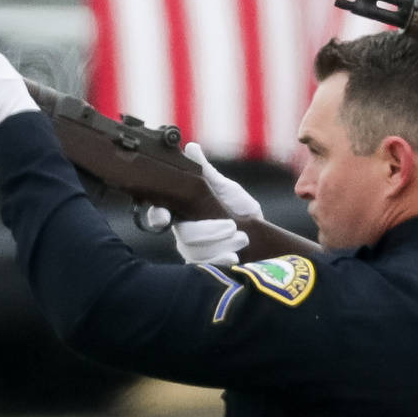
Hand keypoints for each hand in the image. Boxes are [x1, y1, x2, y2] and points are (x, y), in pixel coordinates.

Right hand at [140, 143, 263, 256]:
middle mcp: (182, 233)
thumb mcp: (225, 188)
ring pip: (195, 253)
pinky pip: (205, 268)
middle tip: (232, 226)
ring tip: (242, 238)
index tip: (165, 217)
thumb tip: (191, 148)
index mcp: (181, 211)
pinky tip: (234, 257)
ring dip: (221, 245)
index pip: (158, 214)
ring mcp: (191, 252)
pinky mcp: (203, 268)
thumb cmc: (238, 208)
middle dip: (209, 231)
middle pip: (183, 236)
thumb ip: (205, 172)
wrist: (260, 236)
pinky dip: (221, 262)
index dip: (157, 216)